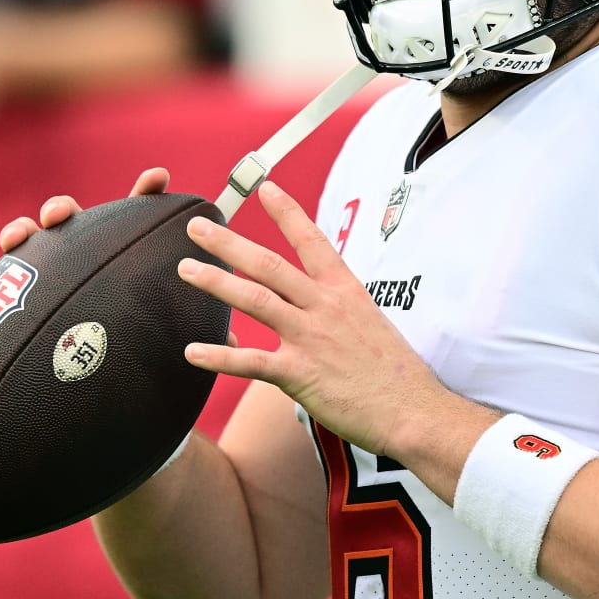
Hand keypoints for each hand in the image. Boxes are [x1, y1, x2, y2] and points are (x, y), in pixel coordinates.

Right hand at [0, 167, 171, 292]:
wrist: (109, 336)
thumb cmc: (122, 285)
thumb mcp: (135, 247)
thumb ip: (145, 211)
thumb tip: (158, 171)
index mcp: (77, 239)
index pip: (64, 215)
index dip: (58, 210)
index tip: (57, 216)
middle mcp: (48, 254)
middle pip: (29, 235)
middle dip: (23, 229)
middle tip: (25, 237)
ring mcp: (27, 277)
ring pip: (4, 260)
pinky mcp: (7, 302)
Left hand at [176, 180, 446, 458]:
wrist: (413, 409)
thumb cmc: (395, 372)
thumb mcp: (370, 323)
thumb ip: (336, 310)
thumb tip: (314, 309)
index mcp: (344, 290)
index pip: (312, 240)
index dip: (287, 213)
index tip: (265, 188)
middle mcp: (324, 306)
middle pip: (269, 265)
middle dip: (229, 242)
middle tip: (197, 226)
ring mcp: (310, 338)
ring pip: (255, 300)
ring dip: (216, 282)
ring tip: (186, 269)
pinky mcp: (300, 373)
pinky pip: (251, 362)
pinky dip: (219, 356)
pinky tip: (192, 350)